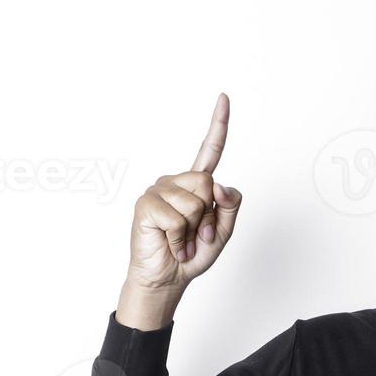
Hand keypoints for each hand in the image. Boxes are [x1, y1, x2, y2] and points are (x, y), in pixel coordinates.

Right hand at [127, 92, 242, 294]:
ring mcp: (158, 191)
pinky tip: (171, 244)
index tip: (224, 98)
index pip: (209, 150)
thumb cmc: (192, 254)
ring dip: (194, 230)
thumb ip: (230, 206)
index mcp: (196, 185)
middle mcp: (176, 182)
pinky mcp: (146, 205)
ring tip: (183, 240)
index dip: (218, 125)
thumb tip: (219, 185)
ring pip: (194, 201)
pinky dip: (180, 239)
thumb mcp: (223, 231)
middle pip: (206, 183)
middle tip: (198, 235)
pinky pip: (176, 218)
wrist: (168, 278)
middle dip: (209, 215)